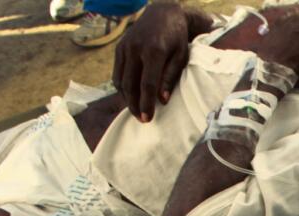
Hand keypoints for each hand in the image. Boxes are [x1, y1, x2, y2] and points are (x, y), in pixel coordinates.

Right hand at [114, 2, 197, 122]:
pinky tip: (130, 96)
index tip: (147, 118)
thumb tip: (162, 100)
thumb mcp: (181, 56)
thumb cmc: (176, 38)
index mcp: (153, 51)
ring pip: (120, 80)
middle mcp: (135, 49)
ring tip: (136, 110)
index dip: (146, 103)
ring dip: (126, 98)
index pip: (147, 84)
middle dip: (134, 105)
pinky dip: (122, 87)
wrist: (162, 13)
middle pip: (130, 84)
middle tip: (141, 119)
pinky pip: (117, 72)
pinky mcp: (119, 48)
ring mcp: (124, 47)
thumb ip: (170, 77)